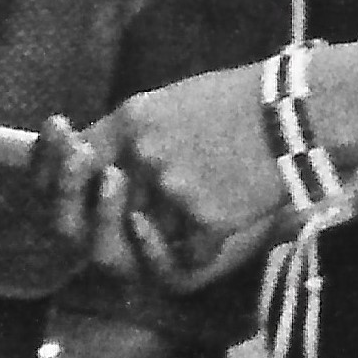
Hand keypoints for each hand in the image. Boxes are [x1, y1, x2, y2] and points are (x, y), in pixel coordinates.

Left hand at [66, 71, 287, 294]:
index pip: (73, 160)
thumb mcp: (169, 103)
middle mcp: (142, 154)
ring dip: (161, 234)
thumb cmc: (236, 103)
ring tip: (187, 217)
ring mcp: (172, 188)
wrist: (295, 114)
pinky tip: (221, 227)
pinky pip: (188, 254)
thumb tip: (95, 164)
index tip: (76, 189)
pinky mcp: (206, 215)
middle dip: (101, 224)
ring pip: (144, 234)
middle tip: (118, 226)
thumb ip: (129, 134)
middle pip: (98, 211)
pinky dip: (202, 249)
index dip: (62, 180)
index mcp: (130, 121)